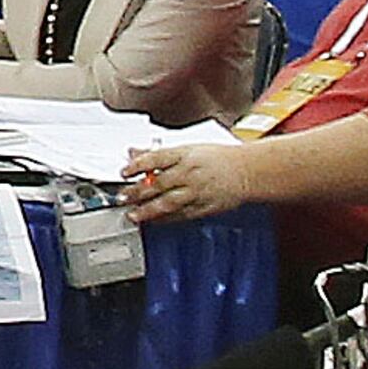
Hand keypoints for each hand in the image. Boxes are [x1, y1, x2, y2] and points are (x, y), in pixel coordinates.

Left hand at [124, 144, 251, 222]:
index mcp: (184, 155)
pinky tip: (154, 221)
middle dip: (137, 192)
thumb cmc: (217, 157)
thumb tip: (134, 152)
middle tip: (121, 198)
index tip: (123, 172)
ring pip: (169, 202)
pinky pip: (182, 215)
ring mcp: (197, 192)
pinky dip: (166, 219)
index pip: (155, 159)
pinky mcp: (205, 207)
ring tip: (134, 215)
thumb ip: (158, 152)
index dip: (137, 165)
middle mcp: (189, 173)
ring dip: (148, 210)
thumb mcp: (186, 147)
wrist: (246, 171)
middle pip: (159, 183)